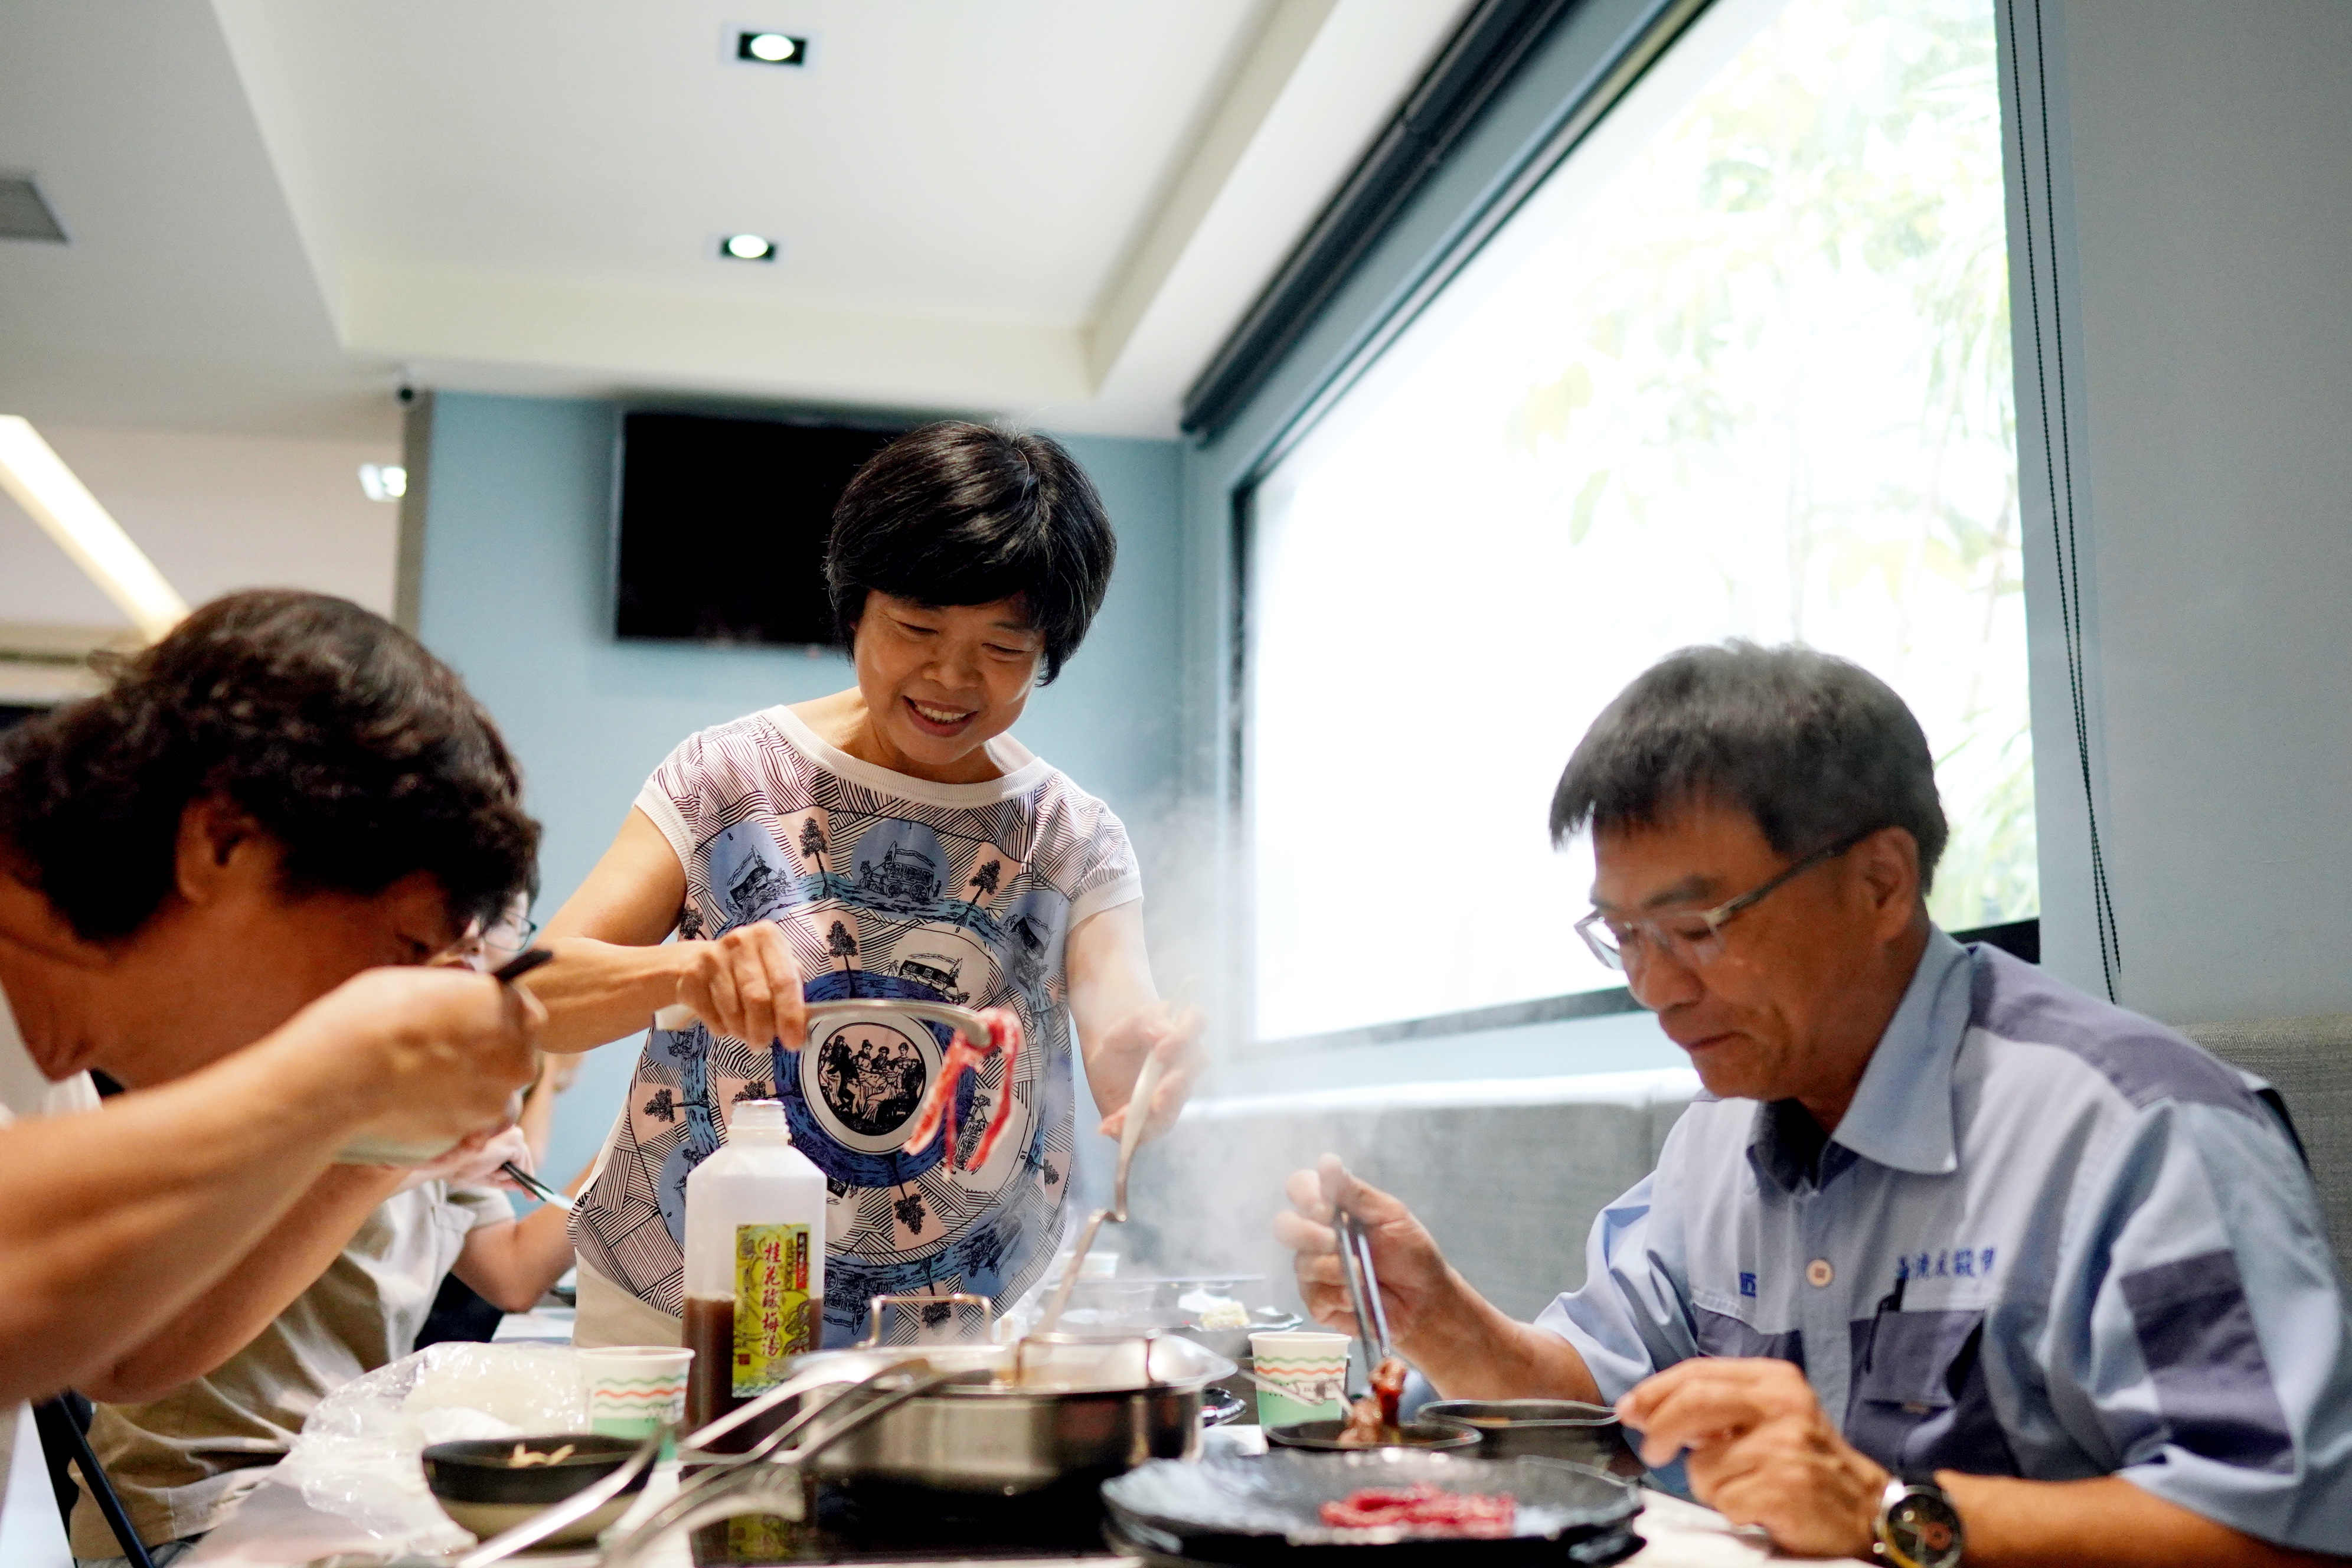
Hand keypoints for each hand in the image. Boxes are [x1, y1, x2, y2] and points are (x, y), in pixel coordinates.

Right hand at [290, 965, 542, 1157]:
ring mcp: (493, 1104)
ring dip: (467, 1096)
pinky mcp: (467, 1139)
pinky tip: (409, 1112)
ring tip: (418, 1088)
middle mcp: (516, 1060)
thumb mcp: (421, 982)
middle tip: (440, 1058)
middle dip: (486, 1060)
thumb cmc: (372, 1016)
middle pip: (514, 1061)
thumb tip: (460, 991)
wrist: (339, 1074)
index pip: (524, 1015)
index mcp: (512, 1012)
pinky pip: (465, 1131)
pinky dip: (445, 1124)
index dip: (495, 1019)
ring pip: (492, 1101)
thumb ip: (456, 994)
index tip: (471, 1023)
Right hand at [398, 1125, 533, 1191]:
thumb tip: (519, 1186)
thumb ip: (502, 1180)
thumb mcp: (483, 1177)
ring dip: (505, 1175)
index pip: (516, 1154)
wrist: (448, 1163)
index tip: (531, 1191)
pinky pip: (519, 1165)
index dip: (523, 1172)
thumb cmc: (457, 1167)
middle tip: (533, 1198)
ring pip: (521, 1163)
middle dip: (527, 1179)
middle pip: (524, 1157)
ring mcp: (512, 1133)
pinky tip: (489, 1166)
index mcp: (497, 1135)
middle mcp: (506, 1129)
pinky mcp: (515, 1140)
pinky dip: (505, 1173)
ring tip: (484, 1170)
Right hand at [669, 921, 805, 1047]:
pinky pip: (710, 1016)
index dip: (790, 1015)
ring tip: (745, 1033)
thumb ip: (790, 992)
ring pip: (733, 1011)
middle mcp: (740, 941)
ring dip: (741, 1031)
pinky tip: (724, 1023)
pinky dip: (721, 1028)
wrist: (698, 962)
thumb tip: (798, 1028)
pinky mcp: (691, 976)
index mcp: (767, 937)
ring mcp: (712, 957)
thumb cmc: (748, 968)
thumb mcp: (774, 969)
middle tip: (762, 1044)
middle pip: (757, 998)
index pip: (784, 981)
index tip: (794, 1042)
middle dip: (763, 1029)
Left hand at [1093, 1001, 1201, 1140]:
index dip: (1184, 1037)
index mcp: (1180, 1030)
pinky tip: (1110, 1125)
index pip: (1197, 1022)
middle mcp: (1187, 1060)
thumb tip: (1162, 1031)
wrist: (1106, 1068)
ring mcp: (1179, 1089)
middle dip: (1175, 1083)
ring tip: (1123, 1116)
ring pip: (1177, 1101)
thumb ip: (1142, 1022)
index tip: (1159, 1050)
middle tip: (1155, 1097)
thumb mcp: (1122, 1029)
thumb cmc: (1121, 1043)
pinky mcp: (1165, 1115)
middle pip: (1196, 1066)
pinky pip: (1156, 1125)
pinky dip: (1132, 1127)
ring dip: (1152, 1112)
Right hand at [1271, 1156, 1457, 1357]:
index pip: (1300, 1187)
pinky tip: (1356, 1296)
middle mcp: (1316, 1236)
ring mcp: (1314, 1270)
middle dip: (1307, 1233)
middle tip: (1335, 1241)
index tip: (1327, 1207)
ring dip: (1332, 1268)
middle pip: (1284, 1226)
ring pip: (1301, 1263)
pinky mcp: (1319, 1301)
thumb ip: (1357, 1193)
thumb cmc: (1411, 1253)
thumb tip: (1326, 1162)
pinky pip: (1313, 1295)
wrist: (1426, 1299)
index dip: (1305, 1194)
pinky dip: (1337, 1294)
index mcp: (1332, 1208)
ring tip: (1363, 1273)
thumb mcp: (1391, 1215)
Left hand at [1616, 1358, 1886, 1556]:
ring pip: (1704, 1464)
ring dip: (1711, 1485)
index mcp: (1775, 1380)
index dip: (1656, 1391)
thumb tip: (1651, 1409)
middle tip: (1651, 1450)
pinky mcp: (1785, 1487)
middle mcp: (1782, 1405)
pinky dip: (1732, 1509)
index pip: (1699, 1372)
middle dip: (1660, 1428)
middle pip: (1694, 1403)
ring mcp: (1785, 1446)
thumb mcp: (1769, 1417)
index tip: (1630, 1409)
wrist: (1864, 1509)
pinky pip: (1724, 1499)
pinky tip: (1759, 1507)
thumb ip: (1719, 1406)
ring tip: (1744, 1488)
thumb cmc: (1807, 1462)